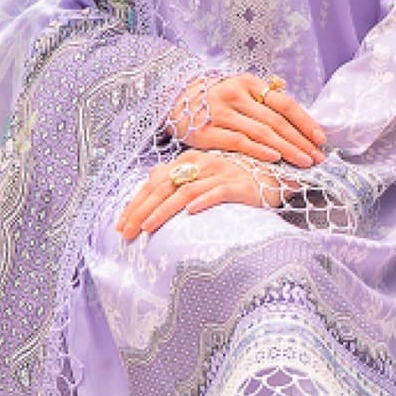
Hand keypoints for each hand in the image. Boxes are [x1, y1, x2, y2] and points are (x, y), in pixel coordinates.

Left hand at [117, 150, 284, 241]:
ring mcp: (221, 173)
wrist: (276, 174)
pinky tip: (190, 213)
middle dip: (141, 210)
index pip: (154, 183)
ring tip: (147, 227)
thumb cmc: (235, 179)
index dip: (134, 204)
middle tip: (125, 232)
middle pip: (164, 187)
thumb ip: (177, 179)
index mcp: (188, 162)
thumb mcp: (202, 177)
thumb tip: (151, 182)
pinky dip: (204, 201)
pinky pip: (219, 192)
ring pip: (185, 191)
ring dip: (164, 210)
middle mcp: (202, 164)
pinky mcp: (240, 185)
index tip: (119, 226)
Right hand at [168, 71, 325, 168]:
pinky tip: (276, 159)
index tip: (321, 138)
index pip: (284, 102)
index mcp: (247, 82)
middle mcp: (235, 95)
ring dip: (287, 149)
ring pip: (261, 132)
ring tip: (304, 162)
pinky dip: (259, 150)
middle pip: (276, 120)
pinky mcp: (206, 132)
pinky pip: (239, 142)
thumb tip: (286, 90)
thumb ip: (261, 92)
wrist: (170, 99)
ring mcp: (219, 113)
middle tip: (319, 157)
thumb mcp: (236, 86)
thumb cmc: (211, 98)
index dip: (305, 121)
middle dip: (301, 141)